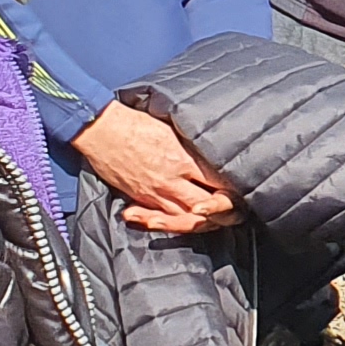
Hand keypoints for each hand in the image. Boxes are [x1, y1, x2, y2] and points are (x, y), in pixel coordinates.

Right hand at [71, 101, 239, 233]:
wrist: (100, 129)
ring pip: (185, 218)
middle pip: (207, 207)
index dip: (234, 190)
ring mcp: (154, 193)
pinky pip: (160, 218)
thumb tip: (217, 155)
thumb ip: (195, 148)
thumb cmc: (136, 123)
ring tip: (214, 219)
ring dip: (202, 222)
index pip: (219, 184)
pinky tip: (181, 221)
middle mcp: (172, 181)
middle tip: (238, 211)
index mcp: (184, 161)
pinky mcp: (139, 198)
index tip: (244, 189)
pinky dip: (172, 223)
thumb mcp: (175, 129)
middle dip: (225, 212)